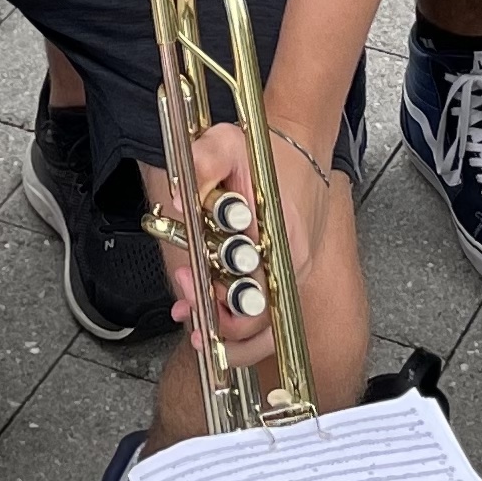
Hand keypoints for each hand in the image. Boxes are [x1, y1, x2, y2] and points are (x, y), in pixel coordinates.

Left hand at [148, 116, 355, 352]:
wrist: (301, 149)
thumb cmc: (264, 152)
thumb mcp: (228, 141)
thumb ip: (204, 162)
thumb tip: (180, 198)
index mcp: (278, 232)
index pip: (251, 281)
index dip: (217, 292)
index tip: (186, 278)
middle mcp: (288, 261)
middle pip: (257, 316)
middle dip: (218, 318)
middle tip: (187, 297)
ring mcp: (288, 274)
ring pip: (265, 331)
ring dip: (229, 338)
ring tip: (196, 331)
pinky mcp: (284, 279)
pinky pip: (264, 318)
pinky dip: (235, 329)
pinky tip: (203, 320)